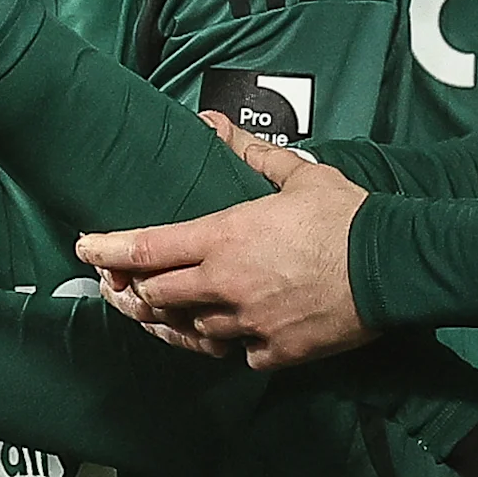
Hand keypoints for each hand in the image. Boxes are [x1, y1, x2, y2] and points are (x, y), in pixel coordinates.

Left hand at [75, 115, 375, 368]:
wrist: (393, 267)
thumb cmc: (346, 217)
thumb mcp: (296, 174)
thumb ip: (248, 152)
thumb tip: (211, 122)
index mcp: (222, 238)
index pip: (144, 249)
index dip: (105, 251)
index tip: (84, 249)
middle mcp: (224, 285)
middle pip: (154, 297)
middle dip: (131, 292)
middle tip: (119, 286)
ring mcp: (246, 324)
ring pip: (188, 331)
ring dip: (170, 320)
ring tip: (156, 313)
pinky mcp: (273, 352)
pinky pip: (235, 353)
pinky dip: (226, 343)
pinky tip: (222, 334)